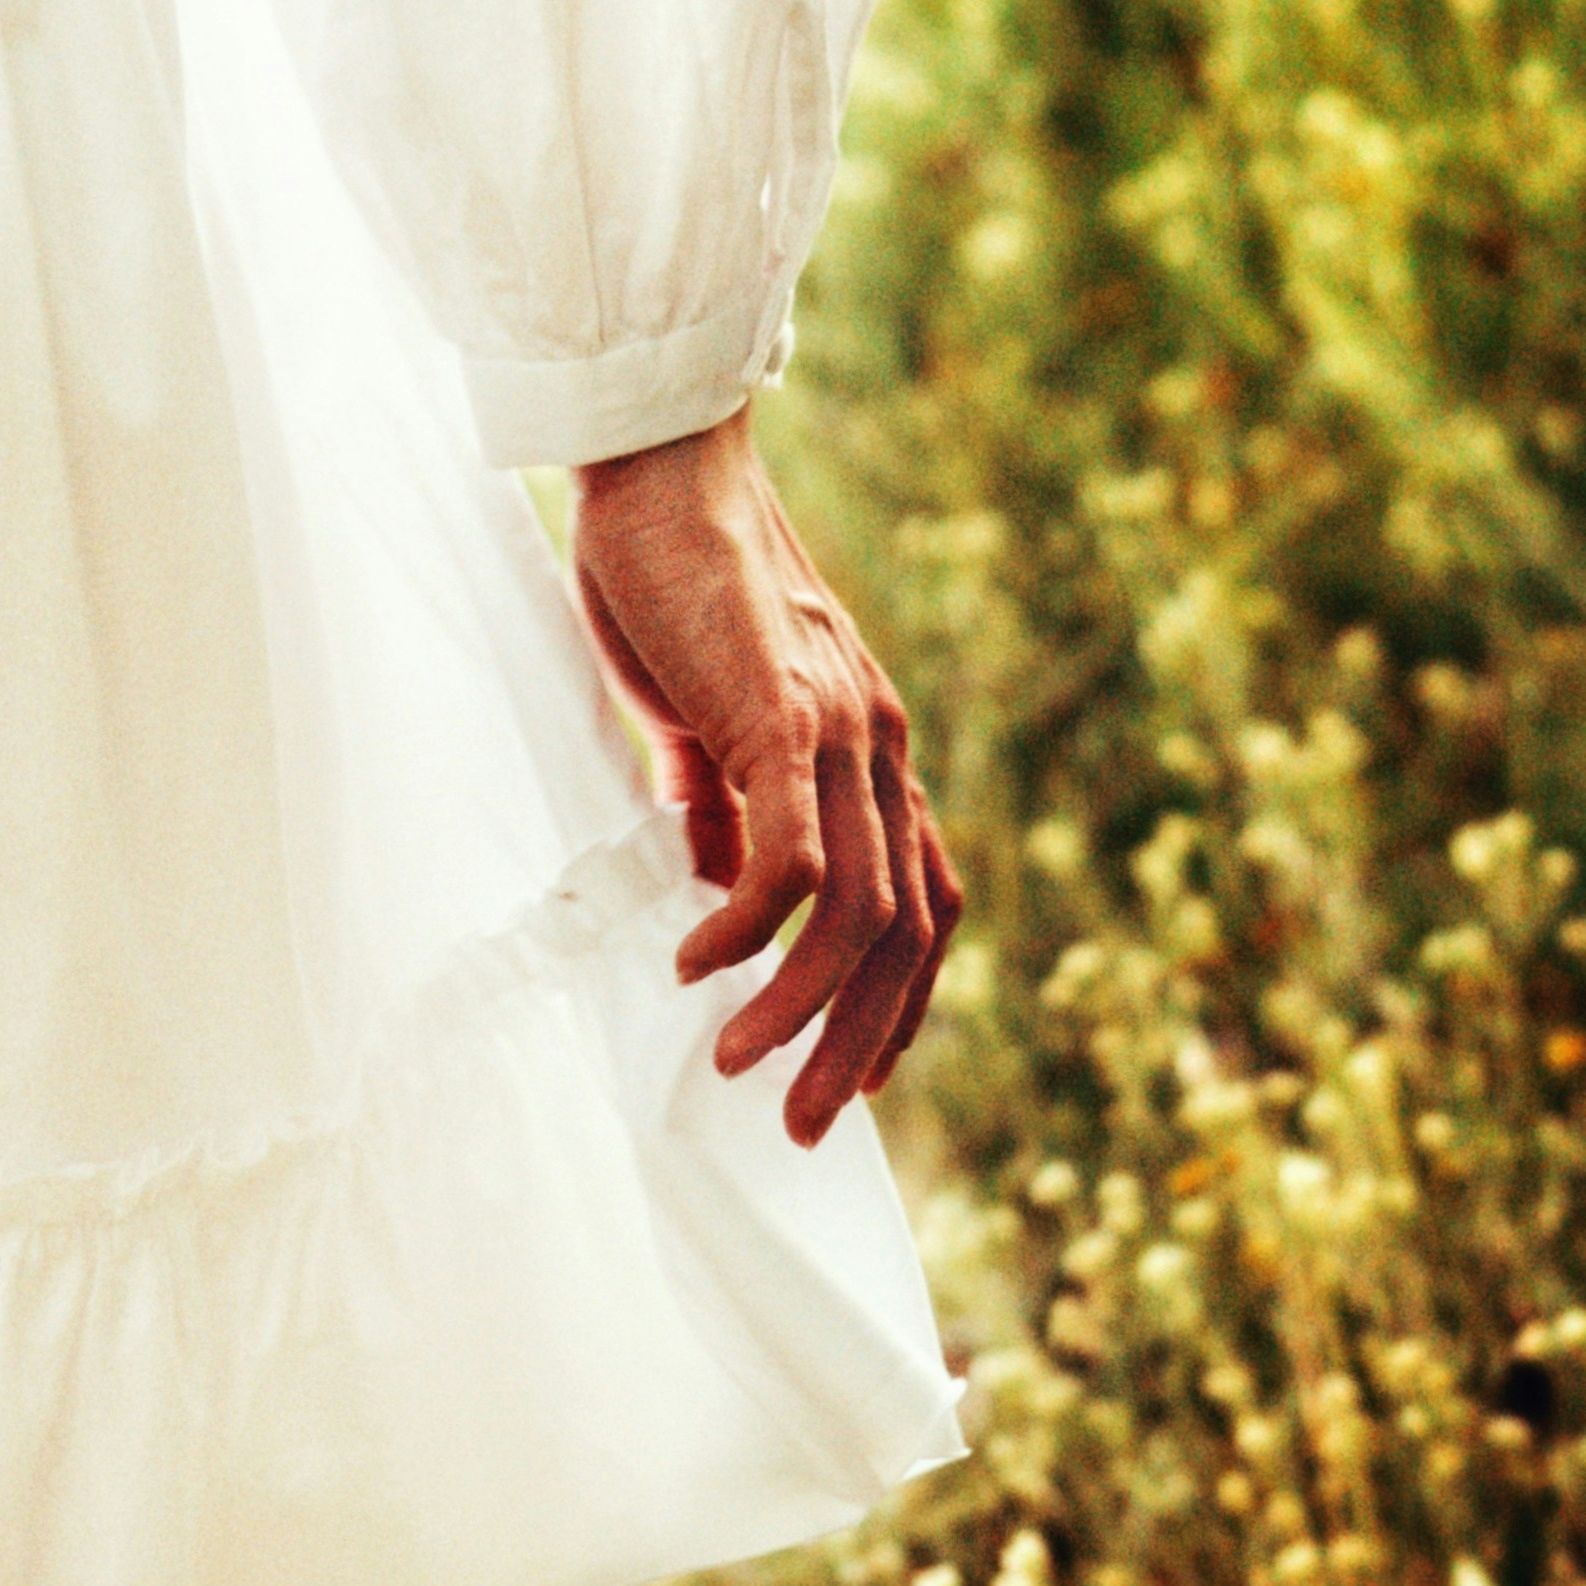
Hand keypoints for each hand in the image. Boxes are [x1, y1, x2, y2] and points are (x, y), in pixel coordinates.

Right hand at [569, 405, 960, 1144]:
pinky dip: (747, 928)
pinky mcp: (781, 714)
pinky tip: (694, 960)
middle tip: (807, 1124)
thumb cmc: (672, 575)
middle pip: (908, 932)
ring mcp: (839, 728)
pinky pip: (788, 858)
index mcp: (868, 742)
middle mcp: (877, 743)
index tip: (858, 1075)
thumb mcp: (706, 708)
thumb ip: (720, 796)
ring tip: (739, 1063)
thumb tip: (715, 892)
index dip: (904, 999)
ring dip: (802, 1009)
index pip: (925, 898)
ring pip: (859, 913)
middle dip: (861, 1042)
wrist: (661, 461)